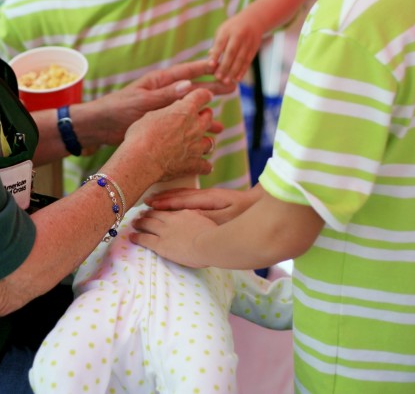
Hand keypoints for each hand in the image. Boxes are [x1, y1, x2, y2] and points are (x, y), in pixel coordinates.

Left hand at [82, 59, 235, 147]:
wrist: (100, 126)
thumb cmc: (117, 109)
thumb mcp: (142, 101)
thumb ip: (165, 95)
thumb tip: (189, 84)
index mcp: (159, 82)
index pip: (186, 72)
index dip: (204, 69)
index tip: (221, 66)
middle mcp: (163, 93)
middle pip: (193, 89)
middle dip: (212, 89)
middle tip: (232, 87)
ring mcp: (162, 108)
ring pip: (189, 109)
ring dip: (204, 115)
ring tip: (221, 123)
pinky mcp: (159, 122)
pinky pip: (181, 122)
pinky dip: (192, 128)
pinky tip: (200, 138)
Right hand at [121, 87, 217, 183]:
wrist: (141, 160)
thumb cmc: (141, 135)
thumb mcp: (151, 115)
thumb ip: (166, 112)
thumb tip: (170, 112)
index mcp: (185, 110)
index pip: (202, 96)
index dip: (203, 95)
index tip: (203, 96)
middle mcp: (195, 127)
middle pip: (208, 117)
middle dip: (204, 116)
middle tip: (197, 119)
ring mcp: (197, 147)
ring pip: (210, 142)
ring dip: (204, 141)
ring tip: (196, 143)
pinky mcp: (194, 164)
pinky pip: (206, 166)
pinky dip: (203, 166)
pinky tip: (200, 166)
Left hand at [129, 208, 216, 267]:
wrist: (210, 243)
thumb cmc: (215, 236)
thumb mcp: (209, 221)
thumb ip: (201, 219)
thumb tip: (200, 220)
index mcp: (184, 214)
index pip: (169, 210)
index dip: (160, 209)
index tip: (155, 208)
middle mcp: (172, 220)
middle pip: (155, 214)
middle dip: (147, 213)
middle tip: (141, 213)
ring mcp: (165, 231)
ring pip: (148, 224)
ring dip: (140, 222)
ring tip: (134, 222)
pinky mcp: (161, 244)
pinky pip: (145, 239)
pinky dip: (137, 237)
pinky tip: (131, 237)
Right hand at [145, 185, 261, 224]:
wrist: (269, 207)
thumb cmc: (250, 214)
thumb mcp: (228, 218)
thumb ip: (206, 217)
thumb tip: (186, 215)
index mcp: (209, 198)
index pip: (182, 199)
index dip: (165, 201)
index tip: (149, 204)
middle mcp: (208, 195)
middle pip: (180, 194)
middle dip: (163, 198)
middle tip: (145, 202)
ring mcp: (213, 197)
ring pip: (185, 195)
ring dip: (169, 198)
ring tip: (155, 202)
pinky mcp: (219, 201)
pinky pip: (193, 199)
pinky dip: (180, 200)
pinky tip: (176, 204)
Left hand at [209, 12, 263, 83]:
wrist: (254, 20)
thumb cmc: (232, 27)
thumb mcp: (222, 30)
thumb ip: (216, 44)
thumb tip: (210, 57)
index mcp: (227, 30)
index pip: (221, 43)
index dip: (216, 54)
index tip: (210, 65)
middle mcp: (239, 36)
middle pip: (231, 52)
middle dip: (225, 66)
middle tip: (218, 77)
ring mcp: (248, 42)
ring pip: (240, 59)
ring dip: (233, 71)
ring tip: (226, 81)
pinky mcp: (254, 49)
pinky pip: (248, 61)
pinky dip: (242, 71)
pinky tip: (237, 79)